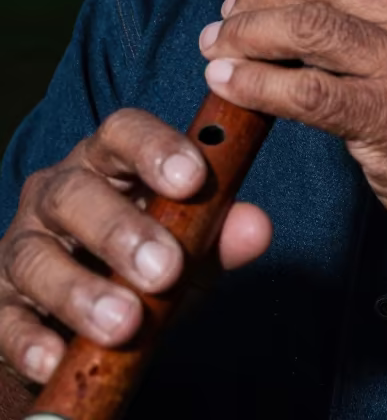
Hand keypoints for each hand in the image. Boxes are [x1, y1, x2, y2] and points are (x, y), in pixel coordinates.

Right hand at [0, 109, 271, 383]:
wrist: (80, 329)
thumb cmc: (140, 268)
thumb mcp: (187, 251)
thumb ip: (216, 237)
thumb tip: (256, 228)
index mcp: (107, 164)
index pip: (123, 132)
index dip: (155, 147)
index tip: (192, 178)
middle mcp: (56, 194)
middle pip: (76, 193)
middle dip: (121, 230)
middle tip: (165, 269)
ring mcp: (22, 247)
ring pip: (37, 257)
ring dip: (81, 291)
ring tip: (124, 324)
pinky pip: (5, 319)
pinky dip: (31, 339)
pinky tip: (56, 357)